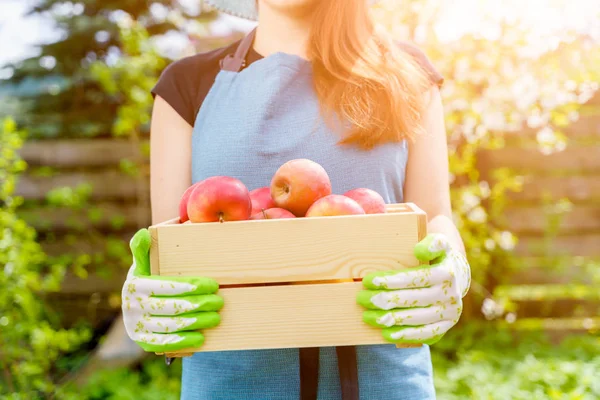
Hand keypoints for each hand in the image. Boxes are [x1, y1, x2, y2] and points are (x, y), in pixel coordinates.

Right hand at [122, 229, 223, 352]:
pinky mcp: (142, 341)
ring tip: (216, 318)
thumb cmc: (147, 279)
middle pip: (172, 307)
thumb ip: (143, 249)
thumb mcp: (143, 264)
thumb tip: (143, 234)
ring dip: (196, 322)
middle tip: (219, 302)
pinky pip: (165, 343)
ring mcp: (137, 326)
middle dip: (199, 304)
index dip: (191, 286)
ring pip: (171, 326)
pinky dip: (184, 341)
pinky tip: (201, 337)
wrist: (135, 306)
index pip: (167, 286)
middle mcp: (133, 307)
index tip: (213, 285)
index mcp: (135, 285)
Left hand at [356, 233, 470, 344]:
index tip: (368, 281)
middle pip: (412, 300)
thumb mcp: (439, 243)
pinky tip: (386, 333)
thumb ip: (432, 243)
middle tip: (361, 299)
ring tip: (367, 316)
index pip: (414, 278)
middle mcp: (450, 294)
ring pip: (415, 318)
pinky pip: (423, 334)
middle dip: (384, 300)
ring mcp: (449, 313)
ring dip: (389, 319)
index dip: (390, 281)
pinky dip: (404, 335)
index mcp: (446, 273)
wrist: (457, 277)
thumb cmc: (438, 257)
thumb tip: (419, 251)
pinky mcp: (445, 326)